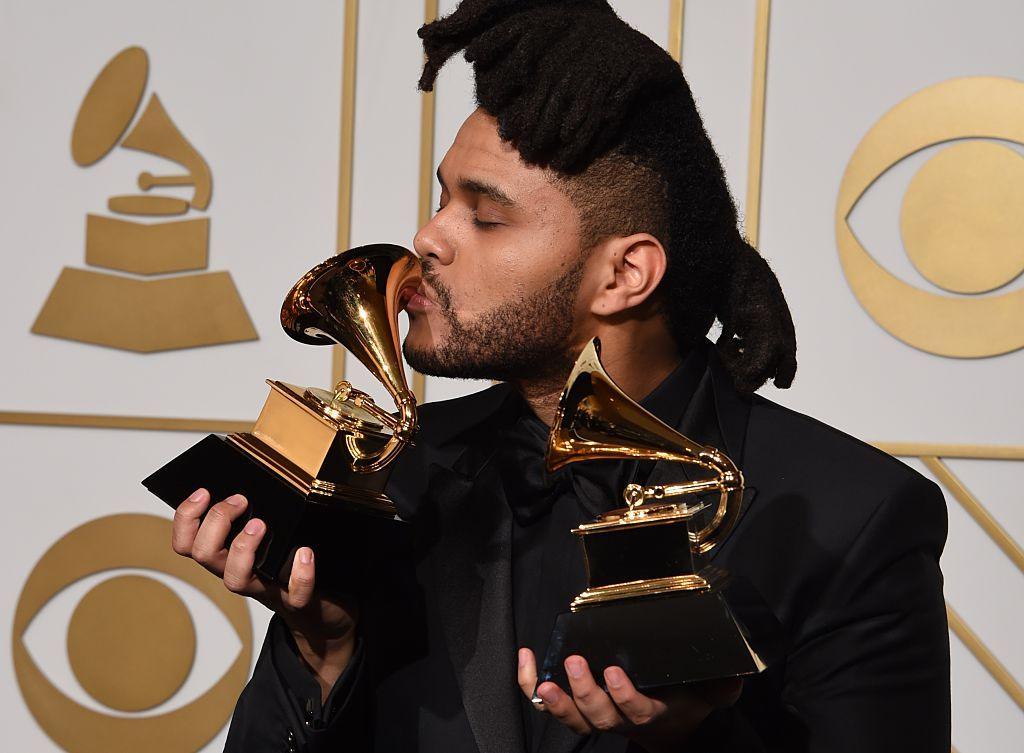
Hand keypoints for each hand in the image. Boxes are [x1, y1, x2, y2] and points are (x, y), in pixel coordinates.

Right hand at [171, 488, 357, 699]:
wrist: (321, 610)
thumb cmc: (290, 565)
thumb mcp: (268, 536)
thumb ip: (254, 515)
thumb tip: (250, 478)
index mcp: (226, 555)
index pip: (187, 543)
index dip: (186, 518)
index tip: (204, 492)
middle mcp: (240, 573)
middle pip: (205, 555)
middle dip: (216, 523)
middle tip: (239, 501)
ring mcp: (266, 589)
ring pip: (235, 579)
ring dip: (243, 547)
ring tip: (260, 524)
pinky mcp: (297, 601)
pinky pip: (295, 594)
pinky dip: (300, 574)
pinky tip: (305, 553)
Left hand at [517, 648, 741, 752]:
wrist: (667, 730)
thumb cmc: (681, 704)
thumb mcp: (706, 697)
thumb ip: (721, 687)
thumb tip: (734, 676)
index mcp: (650, 714)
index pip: (637, 711)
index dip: (624, 695)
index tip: (615, 672)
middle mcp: (619, 719)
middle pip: (598, 715)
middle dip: (584, 691)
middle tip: (576, 662)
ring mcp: (594, 716)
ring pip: (572, 717)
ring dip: (556, 699)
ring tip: (544, 679)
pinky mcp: (575, 709)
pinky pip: (548, 704)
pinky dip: (530, 684)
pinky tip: (525, 658)